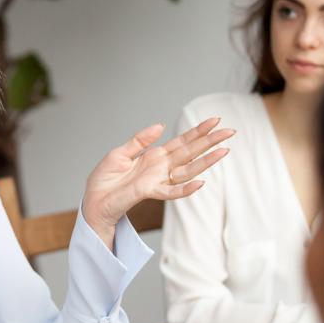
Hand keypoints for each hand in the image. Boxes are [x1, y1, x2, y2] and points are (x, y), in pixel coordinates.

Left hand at [82, 117, 234, 235]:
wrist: (93, 201)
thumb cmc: (104, 180)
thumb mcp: (120, 153)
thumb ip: (139, 140)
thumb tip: (161, 126)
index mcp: (154, 156)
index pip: (181, 142)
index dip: (198, 131)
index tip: (215, 120)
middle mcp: (160, 168)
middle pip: (190, 153)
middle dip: (210, 142)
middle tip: (230, 131)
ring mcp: (157, 180)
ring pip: (187, 170)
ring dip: (206, 162)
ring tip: (224, 151)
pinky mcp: (149, 192)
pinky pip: (171, 192)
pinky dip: (185, 189)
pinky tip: (201, 182)